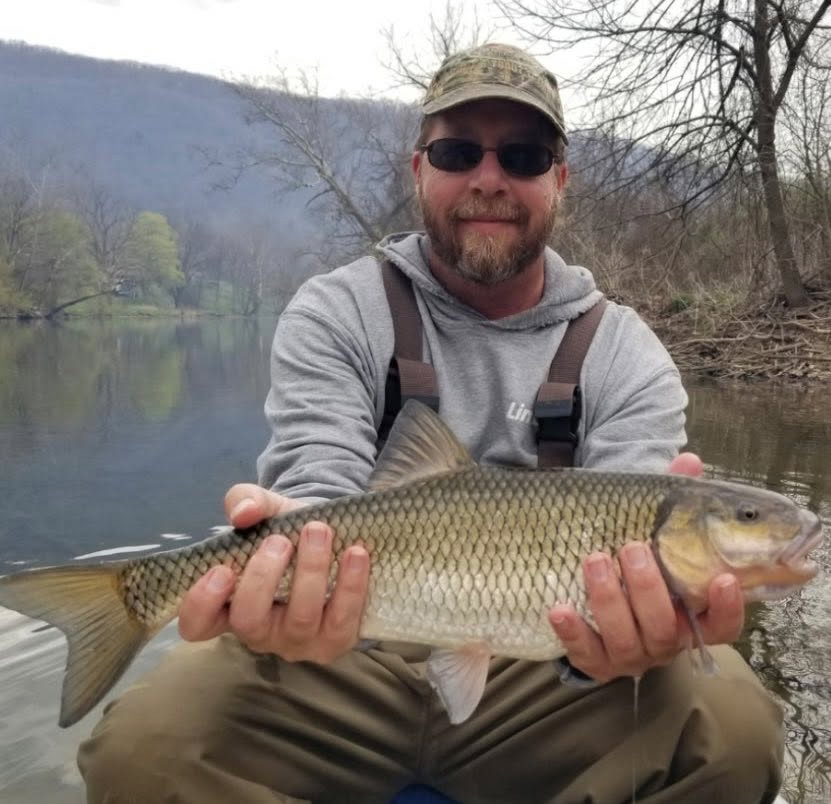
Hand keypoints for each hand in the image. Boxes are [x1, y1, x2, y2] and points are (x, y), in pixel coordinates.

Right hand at [177, 483, 369, 662]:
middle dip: (262, 579)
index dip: (202, 604)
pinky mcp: (336, 639)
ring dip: (311, 572)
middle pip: (248, 621)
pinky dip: (351, 584)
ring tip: (319, 531)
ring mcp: (297, 641)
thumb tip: (243, 512)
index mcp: (229, 605)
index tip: (222, 569)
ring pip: (300, 619)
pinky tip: (356, 552)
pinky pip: (343, 619)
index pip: (196, 624)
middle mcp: (259, 631)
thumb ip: (246, 501)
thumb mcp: (265, 508)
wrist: (335, 535)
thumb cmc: (287, 529)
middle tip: (279, 540)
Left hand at [549, 452, 744, 681]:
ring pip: (625, 639)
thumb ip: (672, 501)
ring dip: (609, 599)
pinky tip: (559, 608)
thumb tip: (688, 460)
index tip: (723, 577)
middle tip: (632, 548)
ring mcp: (627, 654)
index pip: (722, 625)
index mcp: (688, 614)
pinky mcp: (592, 660)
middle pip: (665, 628)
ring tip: (594, 559)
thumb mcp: (651, 531)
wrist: (587, 593)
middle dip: (649, 588)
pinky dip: (571, 631)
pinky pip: (582, 654)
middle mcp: (663, 640)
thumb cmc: (631, 557)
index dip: (727, 607)